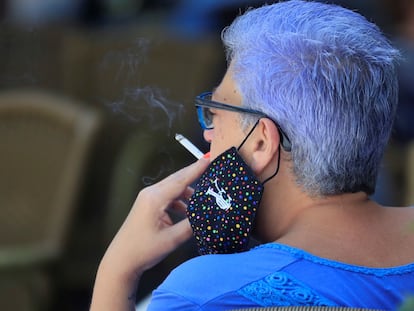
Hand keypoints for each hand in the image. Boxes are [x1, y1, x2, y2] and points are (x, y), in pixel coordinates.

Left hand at [90, 157, 209, 310]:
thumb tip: (207, 215)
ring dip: (187, 193)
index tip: (209, 159)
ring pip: (173, 189)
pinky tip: (188, 212)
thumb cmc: (143, 250)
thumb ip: (191, 225)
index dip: (196, 169)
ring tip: (202, 200)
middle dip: (194, 174)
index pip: (180, 180)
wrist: (121, 260)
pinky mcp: (148, 205)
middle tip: (210, 168)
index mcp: (155, 199)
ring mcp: (148, 198)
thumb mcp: (172, 239)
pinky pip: (168, 197)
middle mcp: (150, 194)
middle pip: (177, 180)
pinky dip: (180, 201)